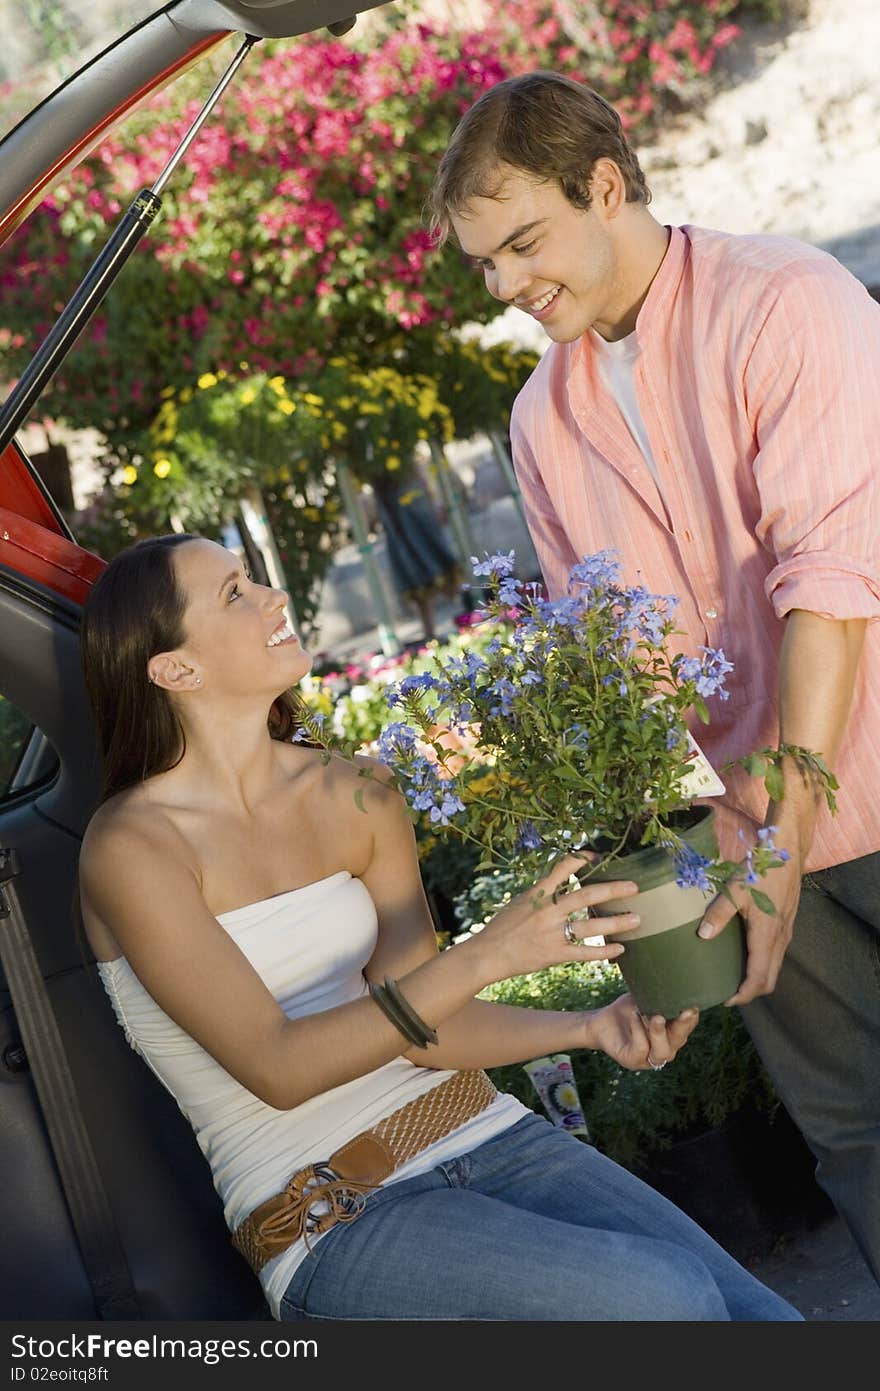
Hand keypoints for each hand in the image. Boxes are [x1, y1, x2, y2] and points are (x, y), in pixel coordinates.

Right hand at [479, 854, 640, 980]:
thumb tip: (565, 882)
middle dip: (612, 890)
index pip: (562, 868)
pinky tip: (620, 949)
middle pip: (585, 896)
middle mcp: (547, 912)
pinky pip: (584, 953)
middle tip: (634, 887)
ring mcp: (552, 934)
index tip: (597, 856)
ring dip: (616, 923)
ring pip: (590, 927)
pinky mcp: (554, 954)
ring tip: (637, 919)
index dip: (581, 860)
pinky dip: (604, 951)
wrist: (487, 954)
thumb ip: (543, 893)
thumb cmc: (502, 926)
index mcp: (538, 894)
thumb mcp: (520, 901)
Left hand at [584, 993, 699, 1070]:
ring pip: (663, 1051)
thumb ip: (659, 997)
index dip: (691, 1018)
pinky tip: (635, 1017)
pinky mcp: (632, 1061)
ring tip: (656, 1017)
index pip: (686, 1028)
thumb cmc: (627, 1011)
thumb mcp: (645, 1000)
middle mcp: (665, 1049)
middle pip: (679, 1040)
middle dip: (683, 1026)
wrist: (600, 1022)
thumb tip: (674, 980)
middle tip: (685, 1011)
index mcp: (671, 1035)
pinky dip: (639, 1032)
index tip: (693, 1005)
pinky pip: (641, 1049)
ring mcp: (649, 1058)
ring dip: (660, 1033)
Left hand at [697, 848, 803, 1004]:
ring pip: (774, 967)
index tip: (725, 1001)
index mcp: (767, 936)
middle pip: (769, 979)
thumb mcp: (735, 890)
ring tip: (734, 977)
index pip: (758, 978)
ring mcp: (786, 932)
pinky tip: (745, 954)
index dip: (743, 995)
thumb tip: (703, 936)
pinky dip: (763, 964)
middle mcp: (780, 939)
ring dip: (757, 978)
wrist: (787, 853)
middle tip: (727, 993)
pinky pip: (776, 954)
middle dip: (750, 992)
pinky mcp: (786, 924)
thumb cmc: (760, 870)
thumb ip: (718, 914)